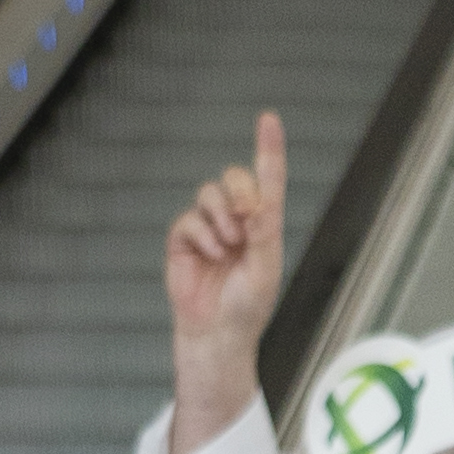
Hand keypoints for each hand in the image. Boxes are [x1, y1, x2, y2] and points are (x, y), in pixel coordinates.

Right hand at [165, 111, 285, 453]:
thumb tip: (256, 202)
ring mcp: (209, 228)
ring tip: (228, 248)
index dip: (268, 150)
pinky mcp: (184, 238)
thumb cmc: (247, 309)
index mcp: (265, 228)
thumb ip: (262, 233)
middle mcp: (238, 222)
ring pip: (210, 193)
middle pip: (235, 178)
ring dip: (221, 217)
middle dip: (240, 189)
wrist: (216, 335)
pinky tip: (209, 256)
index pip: (268, 182)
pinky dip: (201, 235)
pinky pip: (189, 218)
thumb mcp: (264, 270)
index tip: (268, 119)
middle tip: (246, 217)